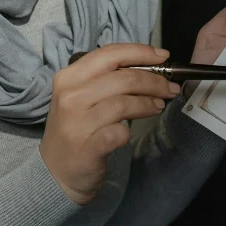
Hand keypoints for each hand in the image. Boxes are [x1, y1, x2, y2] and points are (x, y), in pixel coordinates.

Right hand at [41, 44, 180, 204]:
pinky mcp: (89, 146)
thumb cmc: (73, 130)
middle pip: (124, 78)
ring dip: (148, 103)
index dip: (140, 52)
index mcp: (68, 77)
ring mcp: (78, 122)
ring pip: (125, 103)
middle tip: (169, 88)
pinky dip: (130, 131)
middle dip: (154, 81)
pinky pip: (121, 132)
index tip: (163, 56)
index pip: (109, 54)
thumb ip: (105, 80)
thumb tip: (148, 68)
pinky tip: (129, 133)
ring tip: (158, 106)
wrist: (55, 173)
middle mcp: (71, 96)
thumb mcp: (79, 98)